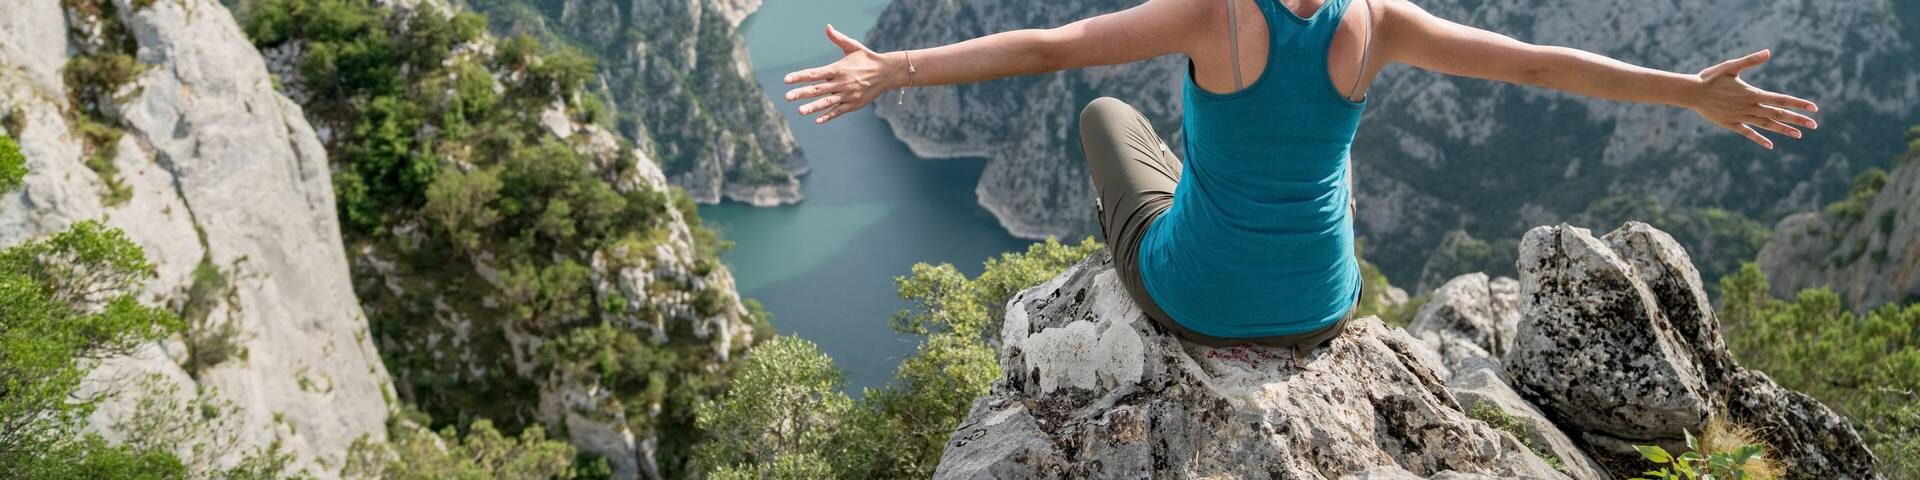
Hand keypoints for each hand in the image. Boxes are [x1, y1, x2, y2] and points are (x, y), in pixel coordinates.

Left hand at [783, 24, 903, 124]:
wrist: (887, 72)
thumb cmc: (867, 58)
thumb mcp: (853, 46)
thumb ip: (838, 38)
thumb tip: (827, 26)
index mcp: (838, 69)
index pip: (815, 73)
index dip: (800, 76)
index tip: (787, 79)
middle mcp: (841, 83)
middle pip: (817, 89)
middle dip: (801, 93)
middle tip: (787, 97)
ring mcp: (847, 95)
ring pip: (827, 102)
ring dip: (812, 107)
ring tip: (800, 111)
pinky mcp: (854, 104)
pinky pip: (839, 111)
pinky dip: (828, 116)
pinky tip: (817, 120)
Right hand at [1687, 49, 1818, 149]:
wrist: (1691, 92)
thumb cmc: (1710, 77)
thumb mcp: (1730, 66)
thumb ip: (1750, 60)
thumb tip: (1768, 52)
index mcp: (1752, 93)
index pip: (1781, 99)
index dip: (1798, 104)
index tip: (1813, 108)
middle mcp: (1749, 107)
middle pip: (1778, 114)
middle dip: (1797, 119)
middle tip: (1814, 125)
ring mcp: (1740, 117)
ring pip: (1766, 125)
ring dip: (1783, 130)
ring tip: (1799, 135)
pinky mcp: (1731, 124)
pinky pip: (1748, 133)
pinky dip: (1760, 139)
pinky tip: (1770, 145)